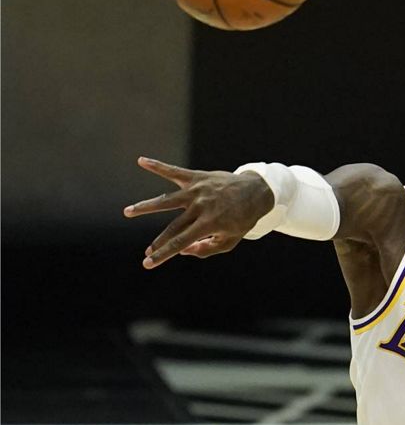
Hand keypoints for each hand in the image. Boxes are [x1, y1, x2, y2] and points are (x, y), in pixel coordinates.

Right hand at [123, 156, 274, 268]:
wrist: (257, 191)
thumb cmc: (242, 218)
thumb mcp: (230, 240)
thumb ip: (206, 249)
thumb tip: (182, 251)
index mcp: (210, 223)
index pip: (181, 242)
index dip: (163, 254)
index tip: (148, 263)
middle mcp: (201, 207)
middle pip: (173, 226)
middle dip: (159, 241)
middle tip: (148, 250)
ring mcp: (197, 191)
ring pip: (167, 200)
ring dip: (146, 206)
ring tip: (128, 212)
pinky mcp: (196, 177)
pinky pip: (174, 172)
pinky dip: (157, 166)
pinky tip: (142, 161)